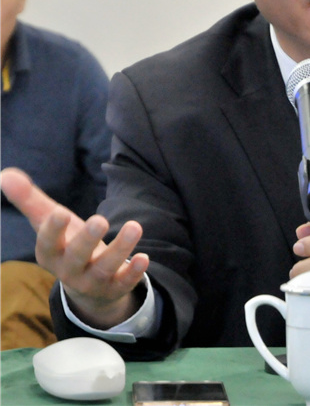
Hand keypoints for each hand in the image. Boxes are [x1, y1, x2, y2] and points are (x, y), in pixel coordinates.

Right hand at [0, 167, 148, 327]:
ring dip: (121, 249)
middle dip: (87, 240)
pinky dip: (134, 272)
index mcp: (50, 253)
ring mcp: (92, 281)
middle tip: (100, 220)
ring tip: (135, 227)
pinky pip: (124, 282)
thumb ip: (29, 199)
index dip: (52, 230)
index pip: (47, 244)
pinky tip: (145, 257)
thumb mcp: (49, 222)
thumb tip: (5, 174)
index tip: (60, 212)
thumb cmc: (66, 243)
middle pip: (77, 257)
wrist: (86, 283)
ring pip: (105, 268)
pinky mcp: (115, 287)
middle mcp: (69, 270)